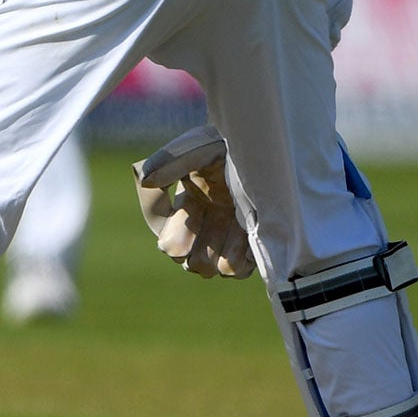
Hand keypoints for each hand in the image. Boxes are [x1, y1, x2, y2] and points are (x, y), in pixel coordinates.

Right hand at [133, 125, 254, 278]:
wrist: (273, 150)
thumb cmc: (232, 145)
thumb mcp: (198, 148)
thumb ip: (169, 162)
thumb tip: (144, 180)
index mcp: (187, 205)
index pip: (169, 243)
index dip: (176, 235)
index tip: (192, 209)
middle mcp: (206, 226)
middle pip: (188, 263)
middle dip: (198, 249)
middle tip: (215, 221)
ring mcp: (229, 238)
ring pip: (213, 270)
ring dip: (221, 251)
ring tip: (236, 223)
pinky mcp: (252, 246)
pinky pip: (237, 270)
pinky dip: (240, 257)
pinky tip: (250, 231)